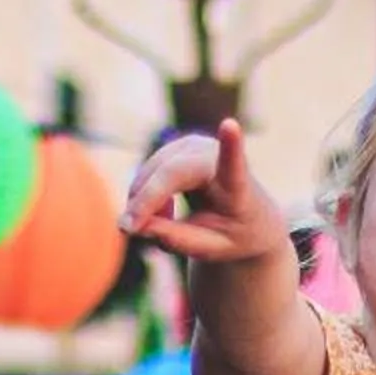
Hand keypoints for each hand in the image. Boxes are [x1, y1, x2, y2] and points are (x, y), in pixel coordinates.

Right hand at [121, 118, 292, 266]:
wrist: (248, 217)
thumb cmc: (233, 234)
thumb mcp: (212, 248)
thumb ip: (177, 240)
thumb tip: (137, 226)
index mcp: (237, 182)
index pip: (233, 162)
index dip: (231, 144)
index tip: (231, 125)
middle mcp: (214, 155)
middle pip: (170, 173)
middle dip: (145, 200)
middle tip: (127, 230)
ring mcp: (193, 145)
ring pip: (152, 171)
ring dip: (142, 204)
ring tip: (158, 229)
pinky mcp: (176, 146)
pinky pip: (146, 173)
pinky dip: (144, 197)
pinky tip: (163, 213)